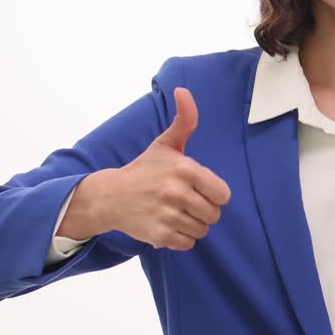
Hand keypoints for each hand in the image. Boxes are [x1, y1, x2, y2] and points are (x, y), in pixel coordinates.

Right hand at [102, 86, 231, 249]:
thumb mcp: (166, 144)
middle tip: (184, 201)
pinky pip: (187, 243)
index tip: (197, 188)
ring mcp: (168, 216)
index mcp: (185, 169)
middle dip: (203, 209)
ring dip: (192, 224)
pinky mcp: (160, 236)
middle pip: (214, 214)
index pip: (223, 194)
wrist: (111, 195)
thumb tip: (184, 91)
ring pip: (202, 230)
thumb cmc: (145, 169)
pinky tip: (167, 224)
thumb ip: (184, 120)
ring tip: (174, 212)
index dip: (213, 193)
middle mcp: (178, 193)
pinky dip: (180, 238)